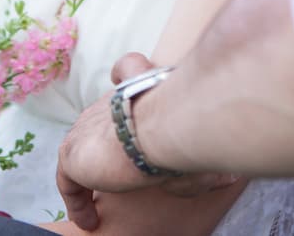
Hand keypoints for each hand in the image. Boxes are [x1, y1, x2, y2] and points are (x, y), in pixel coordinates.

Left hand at [57, 54, 241, 229]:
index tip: (130, 101)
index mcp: (141, 90)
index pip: (129, 73)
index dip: (128, 83)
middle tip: (119, 179)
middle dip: (107, 147)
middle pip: (102, 121)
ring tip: (99, 205)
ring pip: (84, 150)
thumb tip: (226, 177)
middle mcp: (111, 103)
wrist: (165, 125)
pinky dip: (77, 200)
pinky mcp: (73, 153)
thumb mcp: (197, 142)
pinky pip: (68, 180)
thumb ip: (203, 160)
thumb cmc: (189, 132)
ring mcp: (88, 126)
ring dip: (91, 175)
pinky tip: (90, 219)